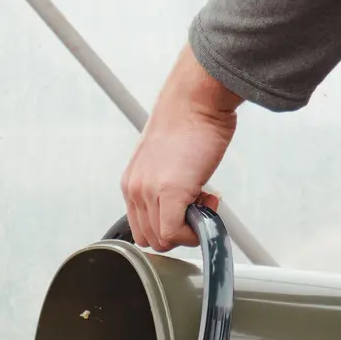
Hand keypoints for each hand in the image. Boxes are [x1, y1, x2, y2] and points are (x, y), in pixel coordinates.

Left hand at [122, 46, 242, 250]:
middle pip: (151, 239)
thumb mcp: (167, 160)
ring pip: (164, 241)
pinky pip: (174, 234)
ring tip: (204, 198)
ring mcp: (148, 192)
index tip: (189, 208)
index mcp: (132, 183)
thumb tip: (183, 207)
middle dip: (180, 231)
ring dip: (190, 228)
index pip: (142, 229)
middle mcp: (134, 189)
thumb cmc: (190, 122)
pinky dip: (194, 230)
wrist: (196, 98)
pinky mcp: (168, 193)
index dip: (169, 226)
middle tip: (199, 205)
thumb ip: (166, 186)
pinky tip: (208, 201)